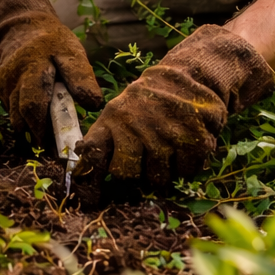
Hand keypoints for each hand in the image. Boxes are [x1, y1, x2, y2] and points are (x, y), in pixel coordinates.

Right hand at [0, 0, 102, 143]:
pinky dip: (26, 117)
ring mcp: (3, 85)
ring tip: (51, 133)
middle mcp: (13, 78)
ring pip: (16, 118)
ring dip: (32, 128)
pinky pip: (12, 111)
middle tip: (58, 146)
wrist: (20, 25)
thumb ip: (81, 77)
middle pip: (23, 118)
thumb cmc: (52, 41)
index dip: (44, 131)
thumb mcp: (72, 52)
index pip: (34, 106)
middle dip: (40, 135)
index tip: (60, 148)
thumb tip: (93, 104)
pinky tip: (39, 115)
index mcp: (33, 68)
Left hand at [75, 24, 273, 188]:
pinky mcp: (194, 141)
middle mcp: (137, 126)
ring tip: (167, 149)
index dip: (90, 181)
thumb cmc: (150, 100)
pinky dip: (185, 166)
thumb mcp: (120, 110)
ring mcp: (165, 134)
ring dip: (163, 171)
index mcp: (114, 119)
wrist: (191, 75)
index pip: (95, 155)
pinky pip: (184, 173)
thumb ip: (103, 138)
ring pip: (157, 179)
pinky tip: (184, 147)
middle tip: (145, 161)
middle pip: (126, 175)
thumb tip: (81, 168)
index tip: (91, 199)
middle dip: (135, 174)